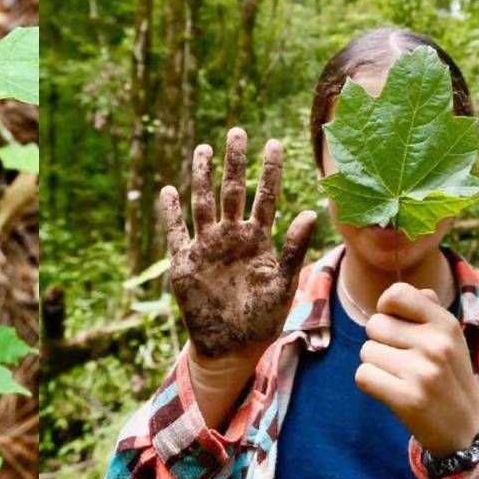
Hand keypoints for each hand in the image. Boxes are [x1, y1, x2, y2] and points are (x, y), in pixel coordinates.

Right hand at [160, 128, 316, 363]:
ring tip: (204, 149)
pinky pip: (176, 233)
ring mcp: (207, 247)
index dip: (269, 171)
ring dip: (203, 178)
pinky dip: (171, 213)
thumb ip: (294, 248)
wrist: (232, 347)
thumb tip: (310, 212)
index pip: (265, 197)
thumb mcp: (284, 284)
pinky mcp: (185, 263)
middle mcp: (232, 237)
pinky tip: (168, 191)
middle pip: (232, 191)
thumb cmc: (262, 319)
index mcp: (258, 240)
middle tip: (237, 132)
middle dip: (234, 163)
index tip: (274, 143)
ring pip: (204, 204)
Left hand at [356, 283, 478, 455]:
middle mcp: (436, 344)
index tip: (395, 324)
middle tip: (402, 360)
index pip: (397, 293)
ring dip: (375, 364)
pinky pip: (363, 376)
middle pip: (374, 325)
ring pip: (366, 351)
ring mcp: (423, 372)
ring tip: (400, 377)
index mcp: (446, 324)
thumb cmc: (450, 377)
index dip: (386, 308)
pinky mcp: (408, 398)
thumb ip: (426, 311)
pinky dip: (370, 383)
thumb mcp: (450, 339)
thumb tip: (396, 293)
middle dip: (380, 342)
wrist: (466, 430)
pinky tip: (391, 391)